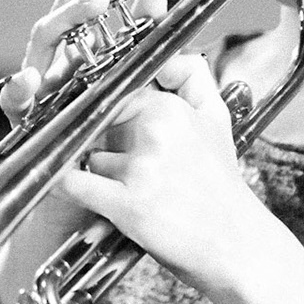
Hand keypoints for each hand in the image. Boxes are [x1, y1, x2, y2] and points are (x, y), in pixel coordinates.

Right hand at [0, 0, 166, 248]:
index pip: (110, 19)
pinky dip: (20, 89)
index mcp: (106, 67)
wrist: (119, 226)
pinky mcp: (28, 128)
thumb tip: (186, 43)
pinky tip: (33, 80)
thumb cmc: (148, 178)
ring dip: (65, 20)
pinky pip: (15, 103)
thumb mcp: (177, 125)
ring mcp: (48, 97)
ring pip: (44, 43)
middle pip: (75, 19)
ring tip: (91, 6)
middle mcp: (73, 74)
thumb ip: (183, 84)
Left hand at [57, 52, 288, 301]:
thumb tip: (165, 57)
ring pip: (90, 155)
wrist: (237, 245)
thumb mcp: (217, 119)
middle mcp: (156, 131)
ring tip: (131, 189)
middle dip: (105, 141)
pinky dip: (67, 187)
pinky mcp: (128, 205)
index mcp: (171, 107)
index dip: (110, 111)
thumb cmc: (221, 186)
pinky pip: (75, 185)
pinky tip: (70, 190)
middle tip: (127, 162)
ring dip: (100, 173)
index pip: (117, 94)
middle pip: (100, 124)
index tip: (109, 125)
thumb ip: (192, 76)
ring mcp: (141, 168)